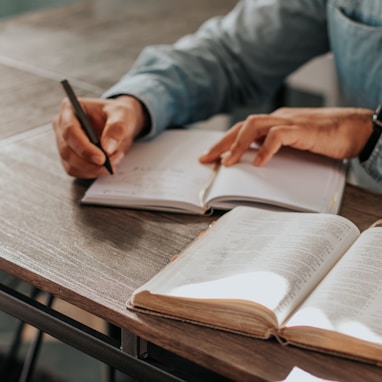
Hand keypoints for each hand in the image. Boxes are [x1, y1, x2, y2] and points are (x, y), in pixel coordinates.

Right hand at [53, 95, 147, 177]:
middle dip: (90, 162)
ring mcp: (64, 143)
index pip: (69, 131)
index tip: (101, 158)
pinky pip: (77, 171)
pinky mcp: (70, 157)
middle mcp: (62, 126)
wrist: (122, 124)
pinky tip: (108, 165)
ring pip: (71, 165)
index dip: (84, 147)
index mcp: (69, 109)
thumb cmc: (118, 114)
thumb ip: (116, 129)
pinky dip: (93, 172)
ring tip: (114, 160)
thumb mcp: (123, 115)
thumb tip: (107, 148)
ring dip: (94, 169)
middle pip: (67, 151)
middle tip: (112, 163)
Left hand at [199, 107, 373, 165]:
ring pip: (255, 125)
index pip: (242, 130)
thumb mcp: (295, 146)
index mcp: (275, 123)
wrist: (357, 128)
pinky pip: (279, 136)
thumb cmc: (327, 138)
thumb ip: (277, 150)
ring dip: (238, 144)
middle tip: (206, 159)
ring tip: (228, 162)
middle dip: (222, 143)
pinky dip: (266, 149)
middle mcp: (278, 119)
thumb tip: (256, 164)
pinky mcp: (303, 129)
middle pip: (242, 126)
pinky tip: (259, 163)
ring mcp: (290, 122)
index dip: (224, 142)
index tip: (209, 157)